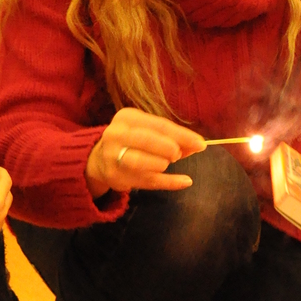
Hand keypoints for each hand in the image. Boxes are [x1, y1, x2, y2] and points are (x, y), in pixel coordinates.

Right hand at [85, 107, 205, 198]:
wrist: (99, 159)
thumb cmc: (132, 141)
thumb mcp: (148, 131)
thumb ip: (171, 137)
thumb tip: (198, 145)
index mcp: (126, 117)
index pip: (159, 124)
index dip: (182, 135)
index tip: (201, 143)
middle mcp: (116, 134)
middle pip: (148, 140)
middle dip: (169, 148)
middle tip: (178, 154)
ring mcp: (113, 157)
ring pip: (143, 162)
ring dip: (162, 164)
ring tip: (166, 163)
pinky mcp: (116, 177)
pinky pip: (147, 181)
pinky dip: (169, 182)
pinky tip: (185, 181)